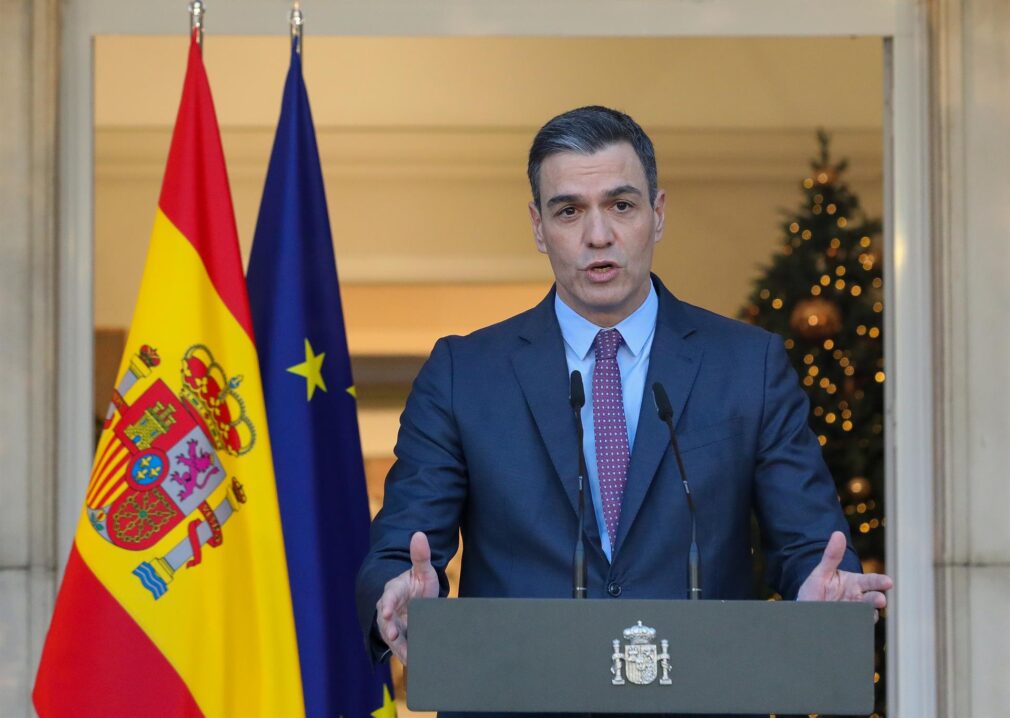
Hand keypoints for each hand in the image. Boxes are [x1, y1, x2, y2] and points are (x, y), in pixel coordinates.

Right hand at [375, 531, 439, 665]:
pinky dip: (407, 655)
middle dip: (389, 629)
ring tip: (408, 657)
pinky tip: (415, 663)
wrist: (416, 600)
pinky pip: (402, 648)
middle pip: (386, 621)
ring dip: (398, 648)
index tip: (387, 611)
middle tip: (394, 636)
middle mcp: (389, 610)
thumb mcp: (422, 570)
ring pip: (392, 638)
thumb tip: (419, 534)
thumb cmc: (418, 583)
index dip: (387, 604)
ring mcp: (393, 626)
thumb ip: (421, 556)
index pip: (388, 596)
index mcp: (394, 591)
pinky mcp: (400, 640)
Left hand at [797, 531, 893, 619]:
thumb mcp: (821, 572)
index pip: (872, 581)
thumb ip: (831, 556)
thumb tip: (838, 533)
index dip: (880, 581)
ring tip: (864, 613)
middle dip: (877, 599)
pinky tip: (851, 624)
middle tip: (880, 599)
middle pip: (872, 599)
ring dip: (867, 613)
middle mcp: (858, 599)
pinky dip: (857, 624)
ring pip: (867, 614)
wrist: (804, 610)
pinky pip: (857, 626)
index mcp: (855, 584)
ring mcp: (854, 613)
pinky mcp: (849, 626)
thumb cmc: (815, 589)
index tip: (888, 582)